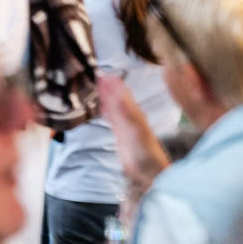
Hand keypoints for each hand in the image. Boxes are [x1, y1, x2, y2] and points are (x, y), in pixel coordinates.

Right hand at [97, 71, 168, 194]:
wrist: (149, 171)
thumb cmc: (146, 151)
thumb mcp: (136, 129)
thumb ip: (126, 111)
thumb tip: (117, 91)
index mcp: (134, 111)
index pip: (120, 91)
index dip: (111, 81)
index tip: (100, 72)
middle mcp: (129, 115)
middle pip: (115, 96)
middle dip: (106, 86)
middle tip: (93, 76)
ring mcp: (124, 124)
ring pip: (112, 106)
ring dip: (105, 96)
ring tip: (94, 87)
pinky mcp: (120, 134)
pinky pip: (111, 118)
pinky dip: (105, 111)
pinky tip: (100, 108)